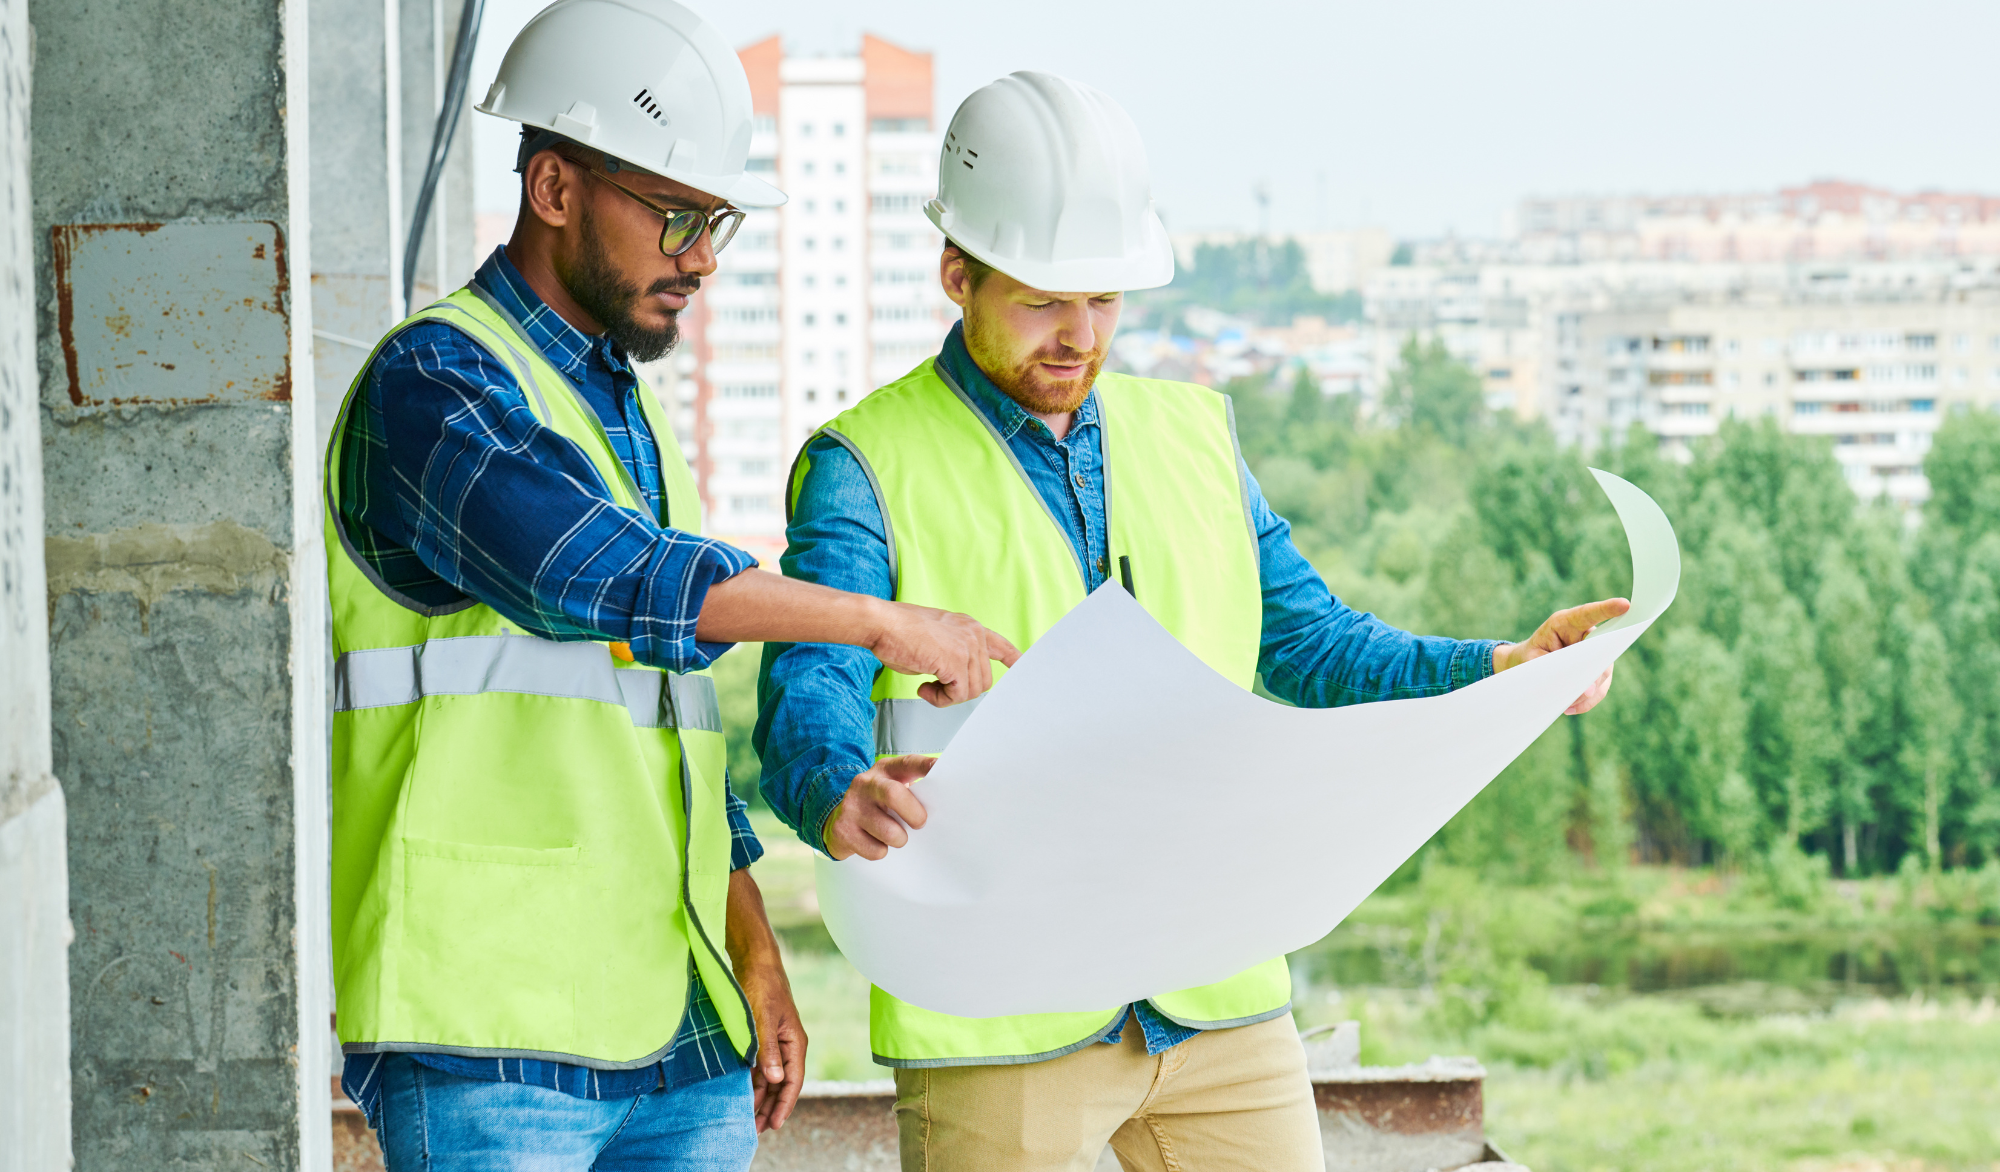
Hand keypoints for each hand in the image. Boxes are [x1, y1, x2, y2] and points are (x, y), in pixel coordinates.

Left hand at [740, 958, 805, 1131]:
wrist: (755, 962)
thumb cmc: (762, 986)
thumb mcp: (763, 1018)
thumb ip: (769, 1049)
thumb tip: (776, 1080)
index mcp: (795, 1042)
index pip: (793, 1081)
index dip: (785, 1105)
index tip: (773, 1124)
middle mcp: (788, 1046)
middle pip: (783, 1084)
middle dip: (771, 1107)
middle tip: (756, 1129)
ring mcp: (775, 1042)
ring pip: (771, 1078)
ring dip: (762, 1097)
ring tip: (749, 1118)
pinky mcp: (762, 1038)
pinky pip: (760, 1067)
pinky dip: (754, 1082)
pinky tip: (744, 1094)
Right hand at [823, 755, 933, 860]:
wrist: (838, 820)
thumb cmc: (878, 805)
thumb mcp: (893, 788)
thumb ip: (913, 789)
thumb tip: (945, 800)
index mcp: (885, 770)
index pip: (907, 763)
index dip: (924, 765)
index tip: (939, 768)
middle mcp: (865, 783)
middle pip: (894, 795)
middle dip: (914, 815)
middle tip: (920, 823)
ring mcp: (851, 806)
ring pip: (889, 832)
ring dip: (900, 839)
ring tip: (896, 836)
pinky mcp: (842, 830)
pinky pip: (876, 851)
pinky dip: (882, 851)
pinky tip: (875, 842)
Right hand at [866, 602, 1020, 707]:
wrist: (882, 623)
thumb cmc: (897, 633)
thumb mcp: (934, 641)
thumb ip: (952, 656)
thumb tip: (954, 681)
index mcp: (968, 626)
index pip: (1001, 645)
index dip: (1013, 660)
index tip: (1022, 668)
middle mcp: (974, 634)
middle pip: (984, 680)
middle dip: (960, 690)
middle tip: (934, 686)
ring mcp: (968, 647)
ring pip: (973, 690)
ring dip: (948, 696)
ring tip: (927, 685)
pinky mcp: (957, 661)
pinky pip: (958, 695)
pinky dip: (940, 699)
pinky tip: (924, 688)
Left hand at [1492, 597, 1630, 714]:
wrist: (1524, 666)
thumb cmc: (1527, 658)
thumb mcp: (1532, 662)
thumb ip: (1555, 670)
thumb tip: (1587, 690)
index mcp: (1564, 623)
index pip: (1588, 614)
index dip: (1606, 609)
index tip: (1625, 605)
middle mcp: (1584, 635)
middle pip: (1603, 649)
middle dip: (1595, 671)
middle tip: (1585, 689)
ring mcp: (1593, 652)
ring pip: (1604, 672)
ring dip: (1588, 690)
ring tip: (1567, 702)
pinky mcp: (1596, 670)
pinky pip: (1600, 687)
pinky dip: (1587, 701)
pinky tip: (1570, 707)